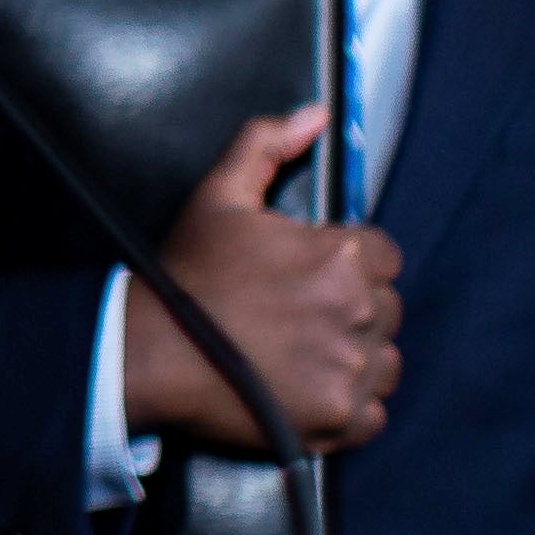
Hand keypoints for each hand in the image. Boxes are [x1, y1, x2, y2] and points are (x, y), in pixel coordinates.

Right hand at [119, 104, 400, 454]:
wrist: (149, 352)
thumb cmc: (186, 274)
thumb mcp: (219, 195)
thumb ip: (267, 144)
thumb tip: (317, 116)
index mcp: (341, 255)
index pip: (382, 256)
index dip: (347, 263)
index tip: (310, 276)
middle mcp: (359, 312)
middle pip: (385, 309)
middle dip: (351, 309)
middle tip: (297, 316)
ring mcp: (352, 370)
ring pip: (384, 360)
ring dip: (356, 357)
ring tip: (304, 354)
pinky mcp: (340, 419)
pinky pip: (374, 412)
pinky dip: (350, 405)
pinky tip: (309, 390)